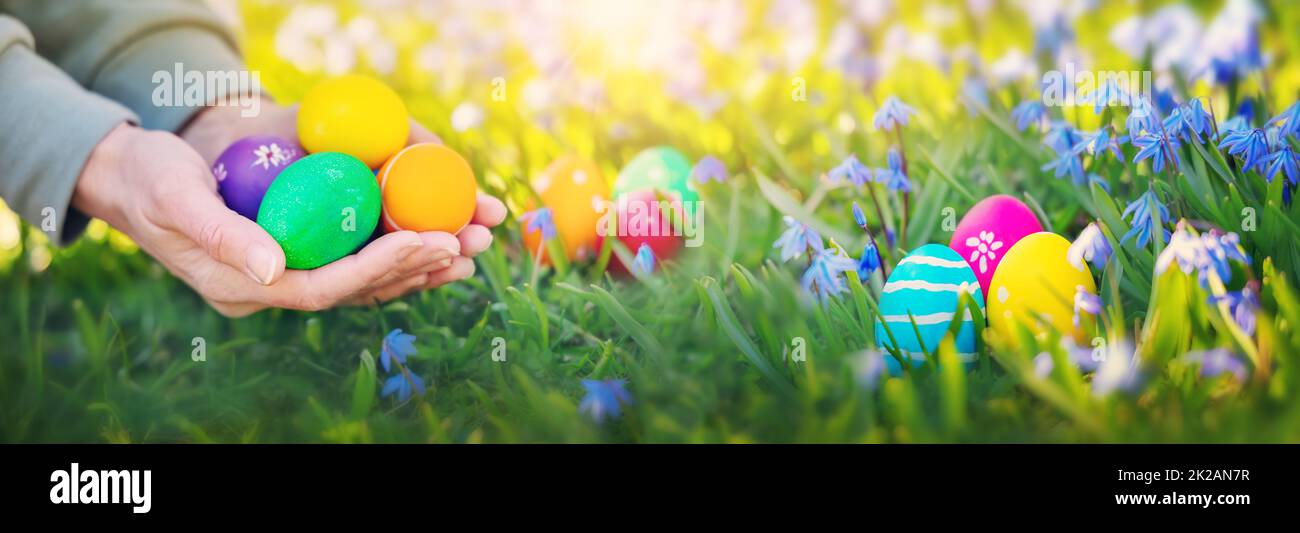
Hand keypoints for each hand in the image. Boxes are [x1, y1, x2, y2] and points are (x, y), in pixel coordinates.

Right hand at [75, 123, 504, 316]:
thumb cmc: (148, 179)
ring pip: (359, 281)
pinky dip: (390, 253)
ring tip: (467, 251)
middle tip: (468, 245)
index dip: (382, 266)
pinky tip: (429, 241)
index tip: (430, 240)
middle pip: (354, 289)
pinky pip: (350, 262)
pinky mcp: (289, 257)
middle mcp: (268, 288)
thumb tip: (273, 268)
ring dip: (414, 267)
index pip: (326, 285)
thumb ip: (223, 235)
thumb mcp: (176, 198)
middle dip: (414, 267)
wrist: (125, 178)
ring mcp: (279, 276)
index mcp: (242, 286)